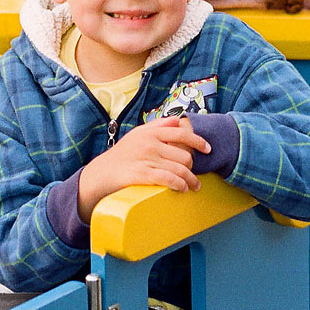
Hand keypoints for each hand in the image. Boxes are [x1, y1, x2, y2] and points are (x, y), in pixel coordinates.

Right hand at [78, 116, 210, 221]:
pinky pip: (170, 180)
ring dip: (190, 180)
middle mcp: (149, 144)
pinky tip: (182, 189)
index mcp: (149, 133)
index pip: (181, 134)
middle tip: (193, 176)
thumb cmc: (121, 155)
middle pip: (184, 155)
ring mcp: (146, 159)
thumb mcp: (137, 135)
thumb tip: (177, 121)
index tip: (207, 149)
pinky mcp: (143, 175)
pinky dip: (180, 185)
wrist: (101, 174)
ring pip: (180, 169)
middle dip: (192, 167)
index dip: (198, 141)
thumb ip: (158, 126)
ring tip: (193, 186)